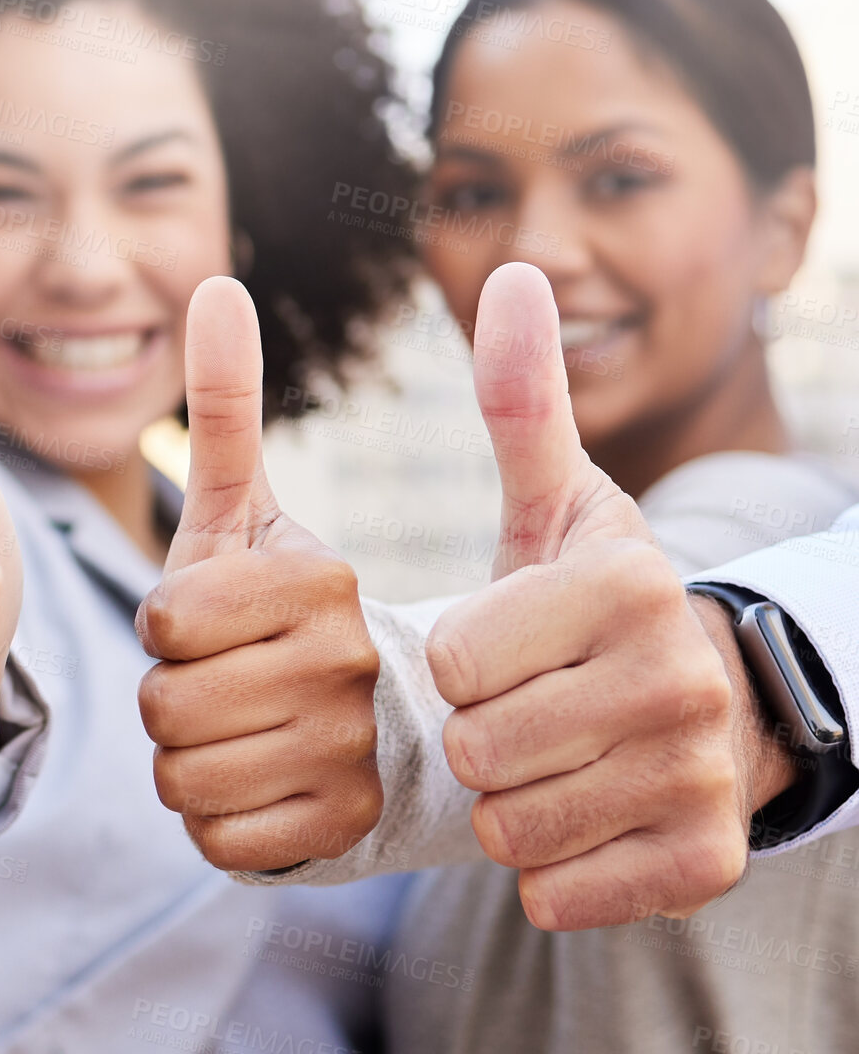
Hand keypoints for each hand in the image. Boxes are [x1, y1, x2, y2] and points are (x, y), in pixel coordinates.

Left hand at [135, 277, 381, 871]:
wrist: (377, 727)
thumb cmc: (281, 612)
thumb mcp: (249, 511)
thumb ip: (225, 406)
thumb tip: (215, 284)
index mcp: (324, 581)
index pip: (168, 621)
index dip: (163, 628)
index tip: (202, 623)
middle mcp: (353, 668)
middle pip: (163, 706)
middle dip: (166, 696)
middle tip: (216, 683)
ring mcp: (356, 757)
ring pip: (181, 776)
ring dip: (183, 758)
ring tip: (235, 729)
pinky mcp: (345, 833)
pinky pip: (213, 838)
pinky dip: (212, 818)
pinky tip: (254, 782)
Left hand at [427, 261, 790, 929]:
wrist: (709, 709)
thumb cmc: (599, 606)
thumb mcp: (562, 505)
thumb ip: (520, 404)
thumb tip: (509, 272)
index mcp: (632, 586)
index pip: (460, 658)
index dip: (456, 663)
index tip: (498, 650)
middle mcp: (681, 681)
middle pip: (478, 748)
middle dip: (475, 736)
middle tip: (519, 713)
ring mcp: (700, 779)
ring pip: (510, 827)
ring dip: (504, 804)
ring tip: (546, 761)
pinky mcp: (702, 863)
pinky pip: (558, 892)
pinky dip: (550, 867)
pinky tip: (581, 819)